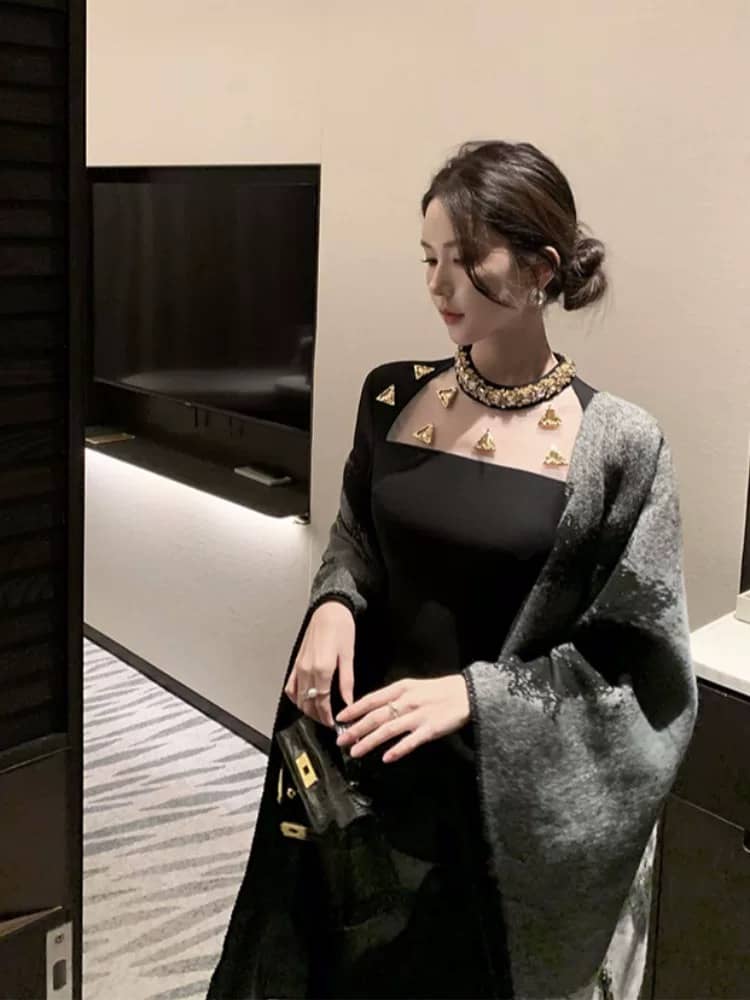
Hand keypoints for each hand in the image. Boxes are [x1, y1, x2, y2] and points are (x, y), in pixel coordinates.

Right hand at [284, 600, 355, 727]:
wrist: (329, 609)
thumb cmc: (341, 627)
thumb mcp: (348, 656)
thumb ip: (347, 682)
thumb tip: (349, 701)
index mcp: (322, 669)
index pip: (322, 702)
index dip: (327, 717)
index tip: (333, 724)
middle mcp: (307, 670)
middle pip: (309, 703)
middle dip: (318, 716)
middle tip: (328, 722)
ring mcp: (299, 667)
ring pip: (299, 697)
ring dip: (307, 709)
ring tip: (319, 714)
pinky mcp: (296, 662)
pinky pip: (291, 686)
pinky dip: (295, 697)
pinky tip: (304, 700)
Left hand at [334, 675, 470, 762]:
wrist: (466, 693)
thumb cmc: (439, 691)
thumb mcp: (414, 686)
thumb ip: (395, 697)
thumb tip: (374, 709)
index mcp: (401, 688)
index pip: (372, 699)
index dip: (354, 709)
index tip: (340, 718)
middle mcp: (406, 701)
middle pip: (376, 716)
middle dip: (355, 729)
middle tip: (340, 740)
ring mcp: (417, 716)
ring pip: (388, 730)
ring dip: (369, 741)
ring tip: (355, 751)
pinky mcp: (430, 729)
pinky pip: (410, 741)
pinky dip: (397, 750)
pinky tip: (386, 758)